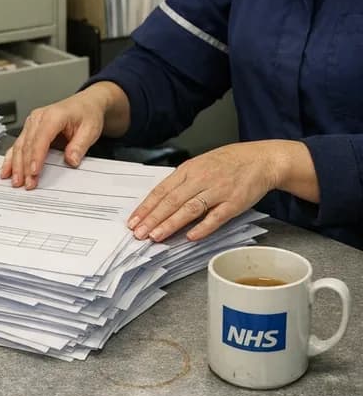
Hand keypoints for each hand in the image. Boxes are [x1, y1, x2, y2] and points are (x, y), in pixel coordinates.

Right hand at [0, 82, 129, 188]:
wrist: (85, 104)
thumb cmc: (86, 114)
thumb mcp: (91, 130)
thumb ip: (80, 146)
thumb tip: (71, 160)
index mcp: (54, 115)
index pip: (41, 137)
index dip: (36, 156)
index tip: (34, 172)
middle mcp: (38, 118)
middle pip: (27, 144)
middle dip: (25, 166)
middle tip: (27, 183)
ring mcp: (31, 124)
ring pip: (19, 146)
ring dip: (16, 165)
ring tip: (16, 181)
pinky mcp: (29, 130)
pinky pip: (17, 145)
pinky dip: (11, 159)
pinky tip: (6, 171)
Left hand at [128, 141, 287, 241]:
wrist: (263, 159)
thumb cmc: (229, 163)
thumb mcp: (200, 164)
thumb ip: (182, 182)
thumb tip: (160, 202)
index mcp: (189, 169)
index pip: (162, 190)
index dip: (146, 207)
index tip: (133, 221)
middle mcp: (201, 179)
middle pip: (172, 201)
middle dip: (153, 218)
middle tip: (139, 233)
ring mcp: (218, 191)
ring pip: (190, 208)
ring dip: (171, 224)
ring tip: (156, 236)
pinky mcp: (235, 202)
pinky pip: (217, 217)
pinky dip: (203, 227)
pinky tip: (190, 236)